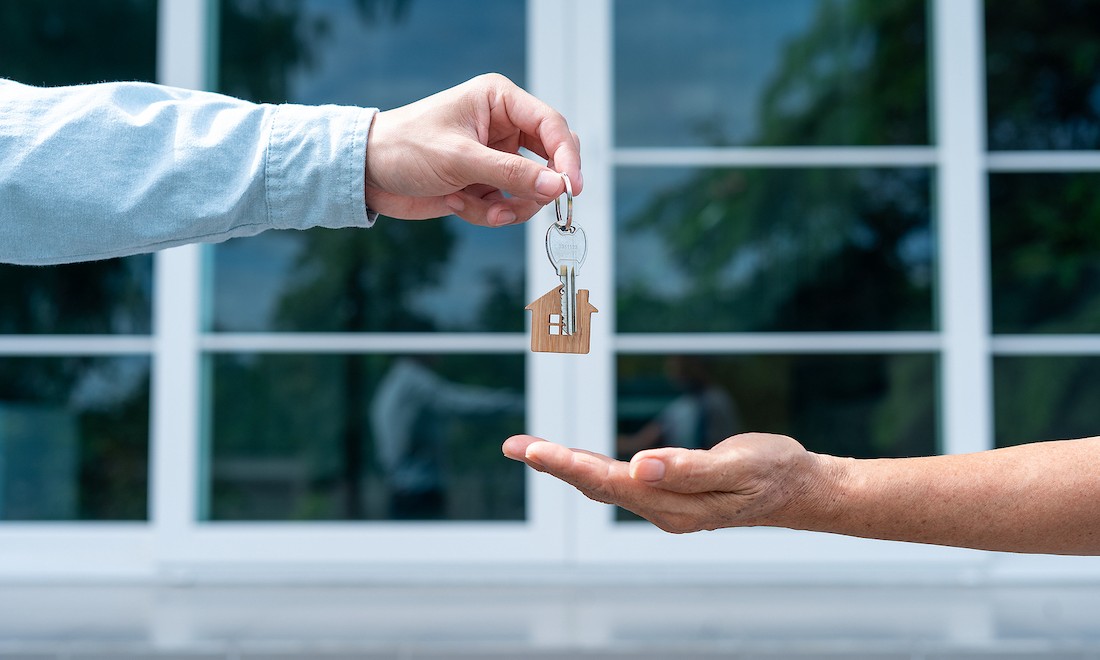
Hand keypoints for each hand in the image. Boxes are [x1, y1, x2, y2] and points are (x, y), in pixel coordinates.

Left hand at [364, 73, 581, 226]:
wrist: (366, 173)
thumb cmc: (405, 148)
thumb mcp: (460, 159)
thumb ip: (513, 173)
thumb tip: (557, 186)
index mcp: (499, 100)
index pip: (551, 126)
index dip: (567, 157)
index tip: (572, 188)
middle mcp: (503, 126)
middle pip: (549, 159)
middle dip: (539, 186)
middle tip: (531, 204)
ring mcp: (495, 157)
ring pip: (531, 189)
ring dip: (510, 205)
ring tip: (482, 208)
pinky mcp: (485, 183)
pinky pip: (508, 205)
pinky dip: (488, 213)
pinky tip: (457, 204)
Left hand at [502, 432, 831, 532]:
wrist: (799, 489)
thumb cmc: (774, 473)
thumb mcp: (739, 466)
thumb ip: (689, 468)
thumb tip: (641, 467)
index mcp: (675, 506)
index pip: (610, 483)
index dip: (568, 465)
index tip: (533, 450)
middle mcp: (662, 510)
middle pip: (596, 485)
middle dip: (553, 464)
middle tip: (513, 445)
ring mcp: (664, 504)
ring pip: (603, 483)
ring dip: (565, 464)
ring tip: (528, 448)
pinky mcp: (668, 493)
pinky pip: (618, 479)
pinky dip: (589, 465)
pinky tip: (571, 457)